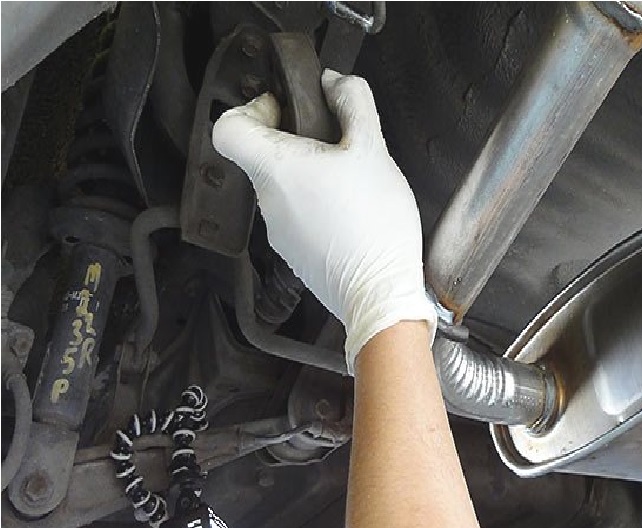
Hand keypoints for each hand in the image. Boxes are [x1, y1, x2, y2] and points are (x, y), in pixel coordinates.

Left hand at [211, 70, 435, 373]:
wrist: (380, 296)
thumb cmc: (374, 225)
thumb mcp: (374, 150)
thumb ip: (354, 104)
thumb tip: (336, 83)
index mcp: (274, 169)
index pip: (227, 126)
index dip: (254, 109)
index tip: (288, 112)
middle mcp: (266, 201)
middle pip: (261, 155)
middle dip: (295, 140)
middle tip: (335, 142)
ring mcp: (278, 231)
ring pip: (282, 186)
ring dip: (310, 175)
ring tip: (350, 180)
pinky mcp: (295, 253)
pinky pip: (297, 215)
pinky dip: (317, 205)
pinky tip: (352, 212)